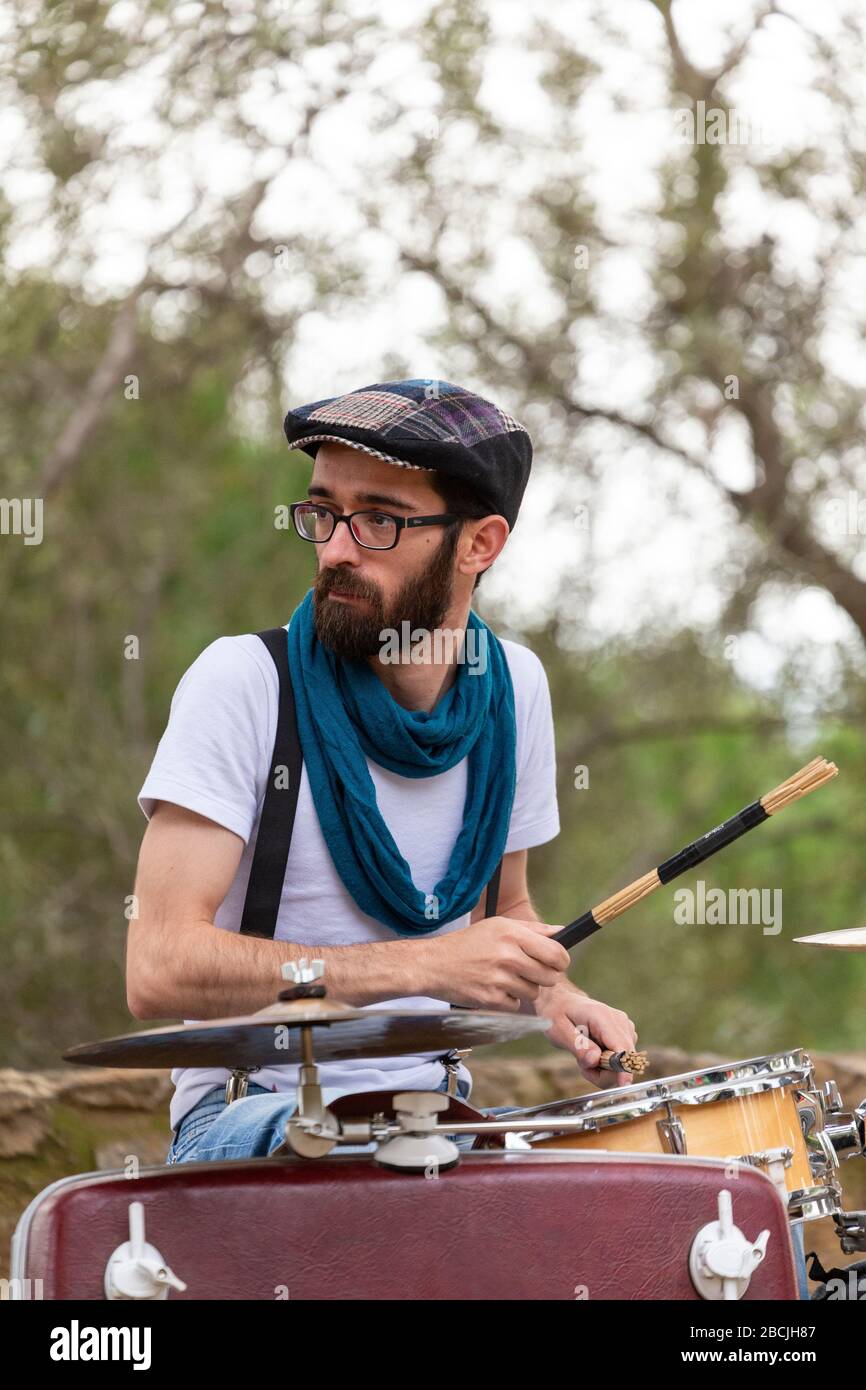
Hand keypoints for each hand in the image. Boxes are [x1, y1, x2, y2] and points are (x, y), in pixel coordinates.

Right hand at [423, 916, 570, 1010]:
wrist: (433, 964)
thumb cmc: (468, 943)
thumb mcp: (498, 926)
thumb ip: (533, 929)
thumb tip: (561, 931)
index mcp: (512, 935)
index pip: (556, 954)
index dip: (561, 961)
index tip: (556, 963)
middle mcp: (508, 957)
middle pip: (550, 977)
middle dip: (543, 976)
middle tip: (527, 970)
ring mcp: (500, 980)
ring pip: (534, 992)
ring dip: (524, 988)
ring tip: (505, 977)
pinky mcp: (491, 1000)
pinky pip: (516, 1005)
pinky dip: (508, 1000)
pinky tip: (494, 988)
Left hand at [534, 984, 637, 1088]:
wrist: (562, 1002)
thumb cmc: (558, 1014)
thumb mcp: (558, 1030)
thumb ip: (578, 1046)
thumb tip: (595, 1060)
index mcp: (603, 1017)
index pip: (622, 1047)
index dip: (624, 1068)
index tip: (622, 1084)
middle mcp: (620, 1021)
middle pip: (625, 1059)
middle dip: (605, 1072)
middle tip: (583, 1067)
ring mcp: (625, 1028)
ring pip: (624, 1062)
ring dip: (605, 1069)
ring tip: (584, 1057)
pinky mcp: (625, 1035)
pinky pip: (621, 1059)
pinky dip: (607, 1065)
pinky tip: (592, 1054)